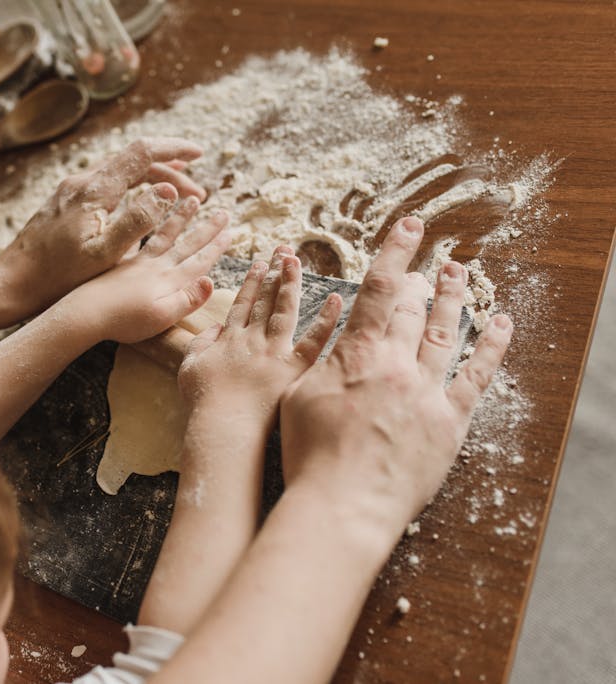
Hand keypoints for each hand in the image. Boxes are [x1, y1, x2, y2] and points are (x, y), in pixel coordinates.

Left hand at [0, 138, 208, 317]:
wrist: (13, 282)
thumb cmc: (57, 277)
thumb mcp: (104, 254)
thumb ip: (137, 221)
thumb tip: (167, 191)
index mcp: (94, 191)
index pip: (141, 153)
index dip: (173, 150)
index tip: (198, 154)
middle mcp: (81, 182)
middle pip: (133, 161)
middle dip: (170, 172)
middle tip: (198, 195)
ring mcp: (71, 190)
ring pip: (120, 172)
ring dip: (152, 180)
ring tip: (179, 197)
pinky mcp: (65, 202)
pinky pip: (107, 184)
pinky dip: (132, 188)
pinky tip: (140, 204)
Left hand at [63, 197, 229, 344]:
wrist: (81, 315)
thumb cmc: (119, 320)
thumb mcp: (159, 317)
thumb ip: (186, 299)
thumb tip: (210, 279)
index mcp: (166, 277)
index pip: (197, 255)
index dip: (215, 245)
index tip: (230, 231)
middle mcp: (152, 264)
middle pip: (183, 239)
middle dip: (205, 226)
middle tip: (223, 212)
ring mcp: (133, 261)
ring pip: (161, 232)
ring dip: (179, 217)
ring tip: (192, 201)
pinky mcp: (116, 262)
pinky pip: (138, 236)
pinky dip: (147, 223)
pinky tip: (146, 213)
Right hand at [178, 245, 342, 426]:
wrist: (222, 423)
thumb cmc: (203, 401)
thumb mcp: (189, 367)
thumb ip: (200, 343)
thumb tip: (214, 327)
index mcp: (229, 339)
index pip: (243, 303)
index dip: (252, 282)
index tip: (260, 263)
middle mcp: (252, 339)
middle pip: (265, 299)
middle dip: (275, 272)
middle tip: (284, 249)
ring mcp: (274, 352)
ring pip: (285, 310)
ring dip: (292, 283)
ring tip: (298, 261)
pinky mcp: (293, 368)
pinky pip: (314, 341)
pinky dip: (326, 320)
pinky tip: (337, 300)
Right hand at [279, 217, 512, 533]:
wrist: (343, 504)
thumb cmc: (310, 454)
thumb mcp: (299, 396)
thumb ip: (323, 360)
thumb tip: (338, 334)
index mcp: (359, 355)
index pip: (381, 289)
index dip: (395, 251)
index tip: (409, 226)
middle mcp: (398, 365)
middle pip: (415, 308)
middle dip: (421, 279)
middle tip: (427, 261)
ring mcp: (428, 393)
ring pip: (447, 333)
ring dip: (454, 298)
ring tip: (459, 272)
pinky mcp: (450, 422)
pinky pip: (476, 378)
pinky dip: (491, 347)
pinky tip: (500, 324)